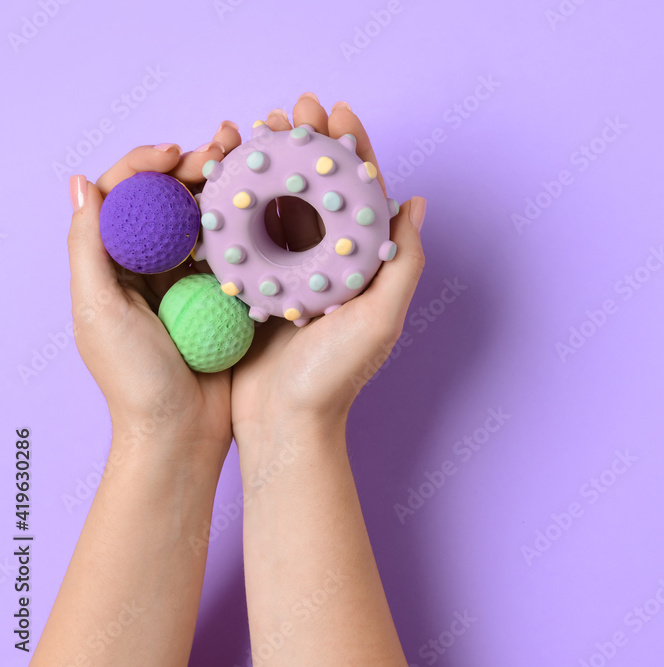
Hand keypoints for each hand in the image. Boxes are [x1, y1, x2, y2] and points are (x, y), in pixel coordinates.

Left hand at [68, 127, 242, 471]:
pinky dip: (247, 226)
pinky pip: (234, 251)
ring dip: (224, 188)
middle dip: (193, 166)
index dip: (146, 165)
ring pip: (204, 219)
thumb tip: (79, 182)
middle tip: (224, 149)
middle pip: (167, 200)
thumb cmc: (134, 379)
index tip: (178, 153)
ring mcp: (188, 281)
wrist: (181, 433)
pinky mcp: (224, 297)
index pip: (122, 196)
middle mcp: (148, 266)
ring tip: (248, 163)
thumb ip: (88, 247)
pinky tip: (266, 207)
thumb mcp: (98, 309)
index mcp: (112, 264)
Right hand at [231, 95, 426, 443]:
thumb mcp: (380, 319)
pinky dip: (241, 198)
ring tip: (258, 124)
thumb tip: (416, 203)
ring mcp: (291, 272)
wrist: (283, 425)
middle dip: (308, 143)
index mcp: (364, 266)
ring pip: (283, 202)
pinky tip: (227, 169)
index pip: (363, 194)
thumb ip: (404, 262)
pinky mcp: (254, 284)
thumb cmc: (335, 377)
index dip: (353, 149)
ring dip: (272, 161)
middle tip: (293, 106)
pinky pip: (248, 231)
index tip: (338, 111)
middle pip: (320, 188)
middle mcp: (330, 263)